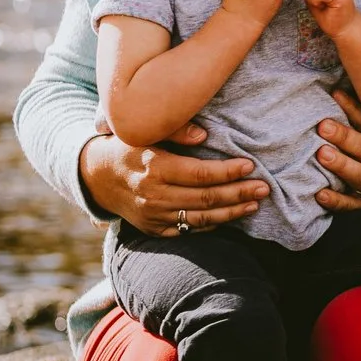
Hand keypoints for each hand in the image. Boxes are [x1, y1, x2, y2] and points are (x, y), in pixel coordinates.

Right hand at [79, 125, 266, 237]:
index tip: (250, 165)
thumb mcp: (144, 131)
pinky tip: (230, 216)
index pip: (199, 174)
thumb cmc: (127, 147)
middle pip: (205, 199)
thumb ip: (175, 129)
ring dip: (231, 213)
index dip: (227, 171)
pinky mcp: (153, 229)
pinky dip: (211, 225)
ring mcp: (153, 216)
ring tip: (254, 204)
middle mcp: (154, 195)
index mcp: (154, 168)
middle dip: (238, 194)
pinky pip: (187, 230)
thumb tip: (204, 135)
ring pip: (200, 219)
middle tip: (264, 188)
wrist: (96, 177)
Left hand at [314, 89, 360, 210]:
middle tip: (323, 127)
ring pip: (360, 175)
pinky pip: (351, 204)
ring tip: (322, 155)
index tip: (335, 94)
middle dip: (344, 137)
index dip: (353, 109)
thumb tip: (330, 93)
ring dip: (342, 165)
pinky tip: (320, 194)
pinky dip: (336, 199)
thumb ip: (347, 128)